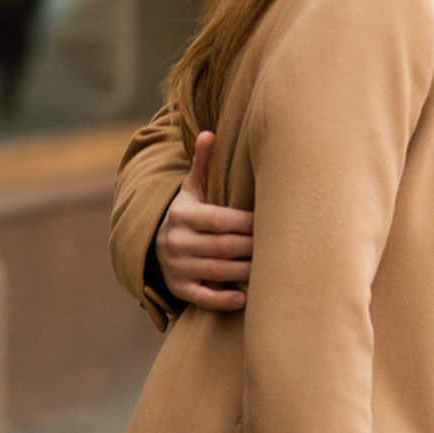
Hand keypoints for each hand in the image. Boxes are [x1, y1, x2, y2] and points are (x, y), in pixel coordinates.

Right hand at [154, 131, 254, 311]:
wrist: (155, 245)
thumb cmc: (188, 213)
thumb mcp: (192, 189)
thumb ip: (203, 165)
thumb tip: (209, 133)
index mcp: (183, 214)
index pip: (220, 219)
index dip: (248, 223)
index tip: (271, 222)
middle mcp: (176, 241)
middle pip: (224, 247)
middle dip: (253, 248)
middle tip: (279, 247)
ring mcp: (176, 267)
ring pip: (218, 272)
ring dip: (246, 272)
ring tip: (270, 268)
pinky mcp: (178, 289)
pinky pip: (202, 297)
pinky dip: (224, 299)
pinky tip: (244, 297)